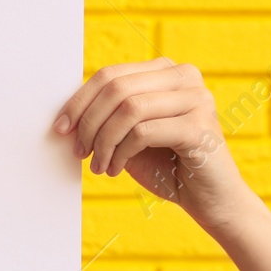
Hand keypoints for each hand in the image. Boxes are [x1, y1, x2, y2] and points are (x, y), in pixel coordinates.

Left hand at [53, 57, 254, 229]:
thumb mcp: (129, 134)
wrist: (210, 199)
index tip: (60, 128)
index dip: (79, 101)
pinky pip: (142, 132)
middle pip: (116, 88)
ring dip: (103, 142)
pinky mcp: (200, 127)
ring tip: (99, 166)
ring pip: (128, 109)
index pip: (110, 74)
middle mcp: (185, 76)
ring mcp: (196, 99)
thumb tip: (66, 114)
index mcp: (166, 71)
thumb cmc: (167, 165)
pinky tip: (116, 169)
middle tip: (79, 151)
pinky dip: (120, 153)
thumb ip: (107, 116)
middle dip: (88, 123)